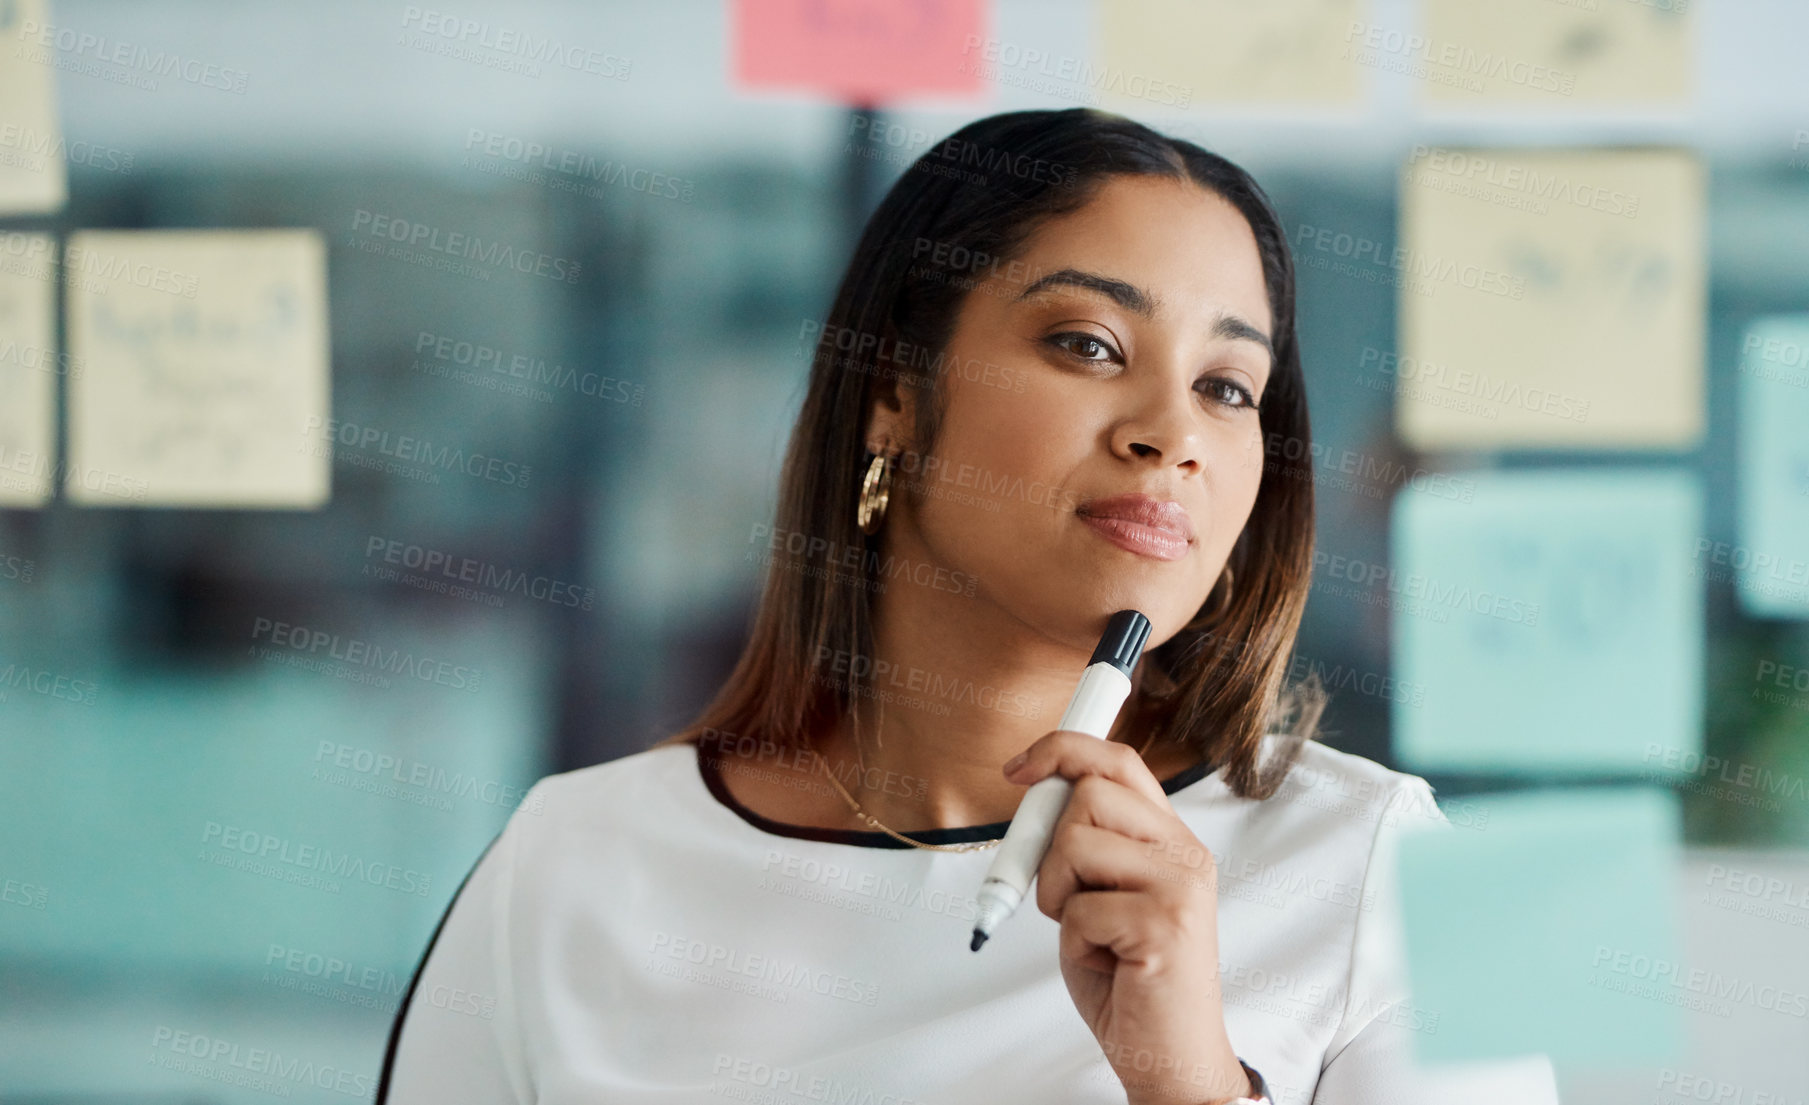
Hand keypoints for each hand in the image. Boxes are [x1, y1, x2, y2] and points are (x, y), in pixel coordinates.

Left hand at [1002, 731, 1251, 1104]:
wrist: (1168, 1055)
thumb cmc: (1127, 977)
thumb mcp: (1100, 893)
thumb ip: (1083, 841)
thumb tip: (1037, 788)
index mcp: (1171, 838)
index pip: (1118, 761)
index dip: (1062, 749)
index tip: (1018, 768)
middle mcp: (1185, 853)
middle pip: (1088, 794)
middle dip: (1050, 845)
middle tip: (1064, 897)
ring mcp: (1181, 887)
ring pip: (1075, 844)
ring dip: (1058, 895)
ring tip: (1089, 934)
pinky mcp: (1165, 925)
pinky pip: (1078, 909)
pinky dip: (1073, 941)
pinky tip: (1106, 963)